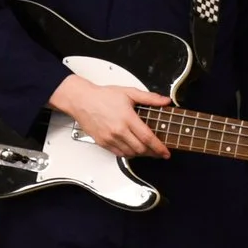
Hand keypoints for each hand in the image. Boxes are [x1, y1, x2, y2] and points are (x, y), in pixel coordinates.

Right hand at [49, 75, 171, 158]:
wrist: (81, 100)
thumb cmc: (102, 96)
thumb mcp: (129, 92)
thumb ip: (149, 98)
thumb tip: (165, 101)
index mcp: (127, 118)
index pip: (148, 138)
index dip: (159, 147)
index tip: (165, 152)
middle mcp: (118, 130)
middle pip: (140, 149)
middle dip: (152, 153)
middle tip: (158, 152)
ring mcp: (110, 138)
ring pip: (130, 153)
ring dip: (140, 154)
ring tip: (146, 151)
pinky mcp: (102, 142)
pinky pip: (118, 154)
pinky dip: (128, 154)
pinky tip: (132, 150)